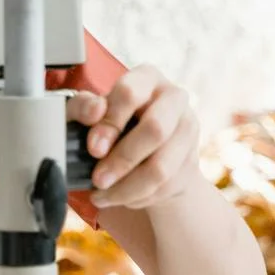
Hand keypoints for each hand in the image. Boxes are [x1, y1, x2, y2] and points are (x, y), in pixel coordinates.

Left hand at [66, 66, 200, 211]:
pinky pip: (165, 187)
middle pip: (156, 130)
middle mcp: (174, 99)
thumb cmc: (107, 121)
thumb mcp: (87, 111)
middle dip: (123, 159)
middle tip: (98, 179)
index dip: (111, 122)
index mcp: (147, 78)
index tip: (93, 148)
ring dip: (128, 187)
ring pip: (162, 167)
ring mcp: (188, 131)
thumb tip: (94, 110)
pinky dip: (137, 197)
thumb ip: (83, 107)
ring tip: (102, 195)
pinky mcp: (191, 161)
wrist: (139, 146)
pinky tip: (119, 197)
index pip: (131, 94)